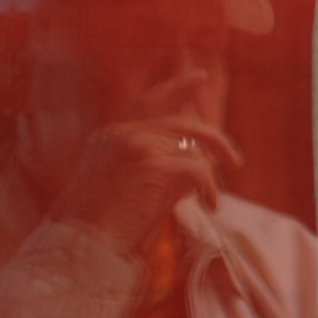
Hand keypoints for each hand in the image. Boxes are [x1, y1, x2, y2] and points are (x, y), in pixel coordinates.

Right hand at [53, 77, 242, 255]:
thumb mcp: (129, 185)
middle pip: (182, 122)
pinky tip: (210, 206)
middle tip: (235, 161)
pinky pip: (198, 169)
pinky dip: (210, 189)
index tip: (201, 77)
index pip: (149, 101)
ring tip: (211, 202)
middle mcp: (123, 133)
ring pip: (193, 151)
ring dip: (208, 179)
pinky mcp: (151, 163)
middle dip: (215, 138)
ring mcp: (137, 144)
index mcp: (112, 136)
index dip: (177, 87)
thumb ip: (159, 167)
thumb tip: (199, 163)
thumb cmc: (103, 224)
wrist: (82, 239)